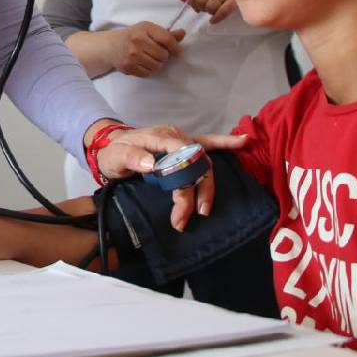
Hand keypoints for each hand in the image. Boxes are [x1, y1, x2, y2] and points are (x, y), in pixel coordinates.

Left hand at [85, 121, 246, 231]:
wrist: (112, 146)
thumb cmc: (114, 153)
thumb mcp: (115, 157)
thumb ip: (131, 157)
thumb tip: (151, 163)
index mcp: (159, 138)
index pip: (179, 160)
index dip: (184, 186)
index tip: (182, 211)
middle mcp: (174, 137)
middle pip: (195, 165)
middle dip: (196, 193)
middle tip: (187, 219)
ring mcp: (182, 140)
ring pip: (204, 162)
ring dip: (207, 187)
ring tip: (203, 211)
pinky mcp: (185, 146)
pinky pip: (209, 144)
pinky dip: (225, 143)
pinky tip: (245, 142)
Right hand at [110, 22, 184, 77]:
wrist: (111, 46)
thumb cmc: (133, 37)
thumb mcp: (148, 30)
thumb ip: (166, 34)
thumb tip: (182, 33)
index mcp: (145, 28)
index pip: (166, 39)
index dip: (175, 47)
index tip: (178, 52)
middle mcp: (137, 40)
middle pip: (163, 55)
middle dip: (163, 56)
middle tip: (156, 54)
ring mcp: (132, 54)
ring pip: (157, 66)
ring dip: (156, 64)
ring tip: (149, 59)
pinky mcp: (128, 66)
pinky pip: (147, 73)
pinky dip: (148, 71)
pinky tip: (142, 64)